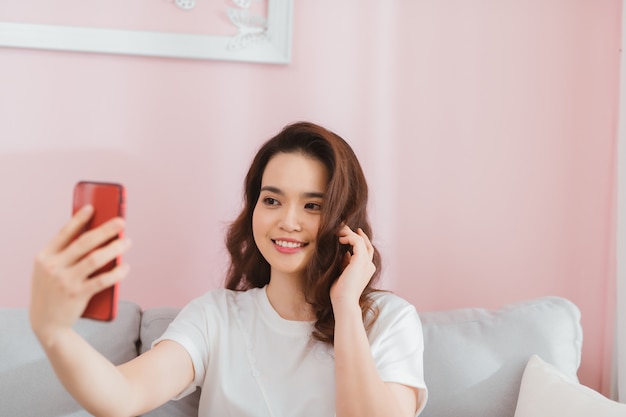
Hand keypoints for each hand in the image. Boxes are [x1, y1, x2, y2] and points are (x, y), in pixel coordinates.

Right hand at [30, 205, 130, 344]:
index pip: (64, 233)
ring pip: (95, 259)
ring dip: (114, 248)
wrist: (46, 324)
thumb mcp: (49, 271)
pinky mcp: (77, 295)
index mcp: (44, 257)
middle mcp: (53, 267)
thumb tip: (96, 234)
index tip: (93, 208)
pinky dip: (116, 272)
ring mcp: (64, 281)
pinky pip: (102, 280)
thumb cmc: (53, 291)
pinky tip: (125, 266)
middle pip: (84, 242)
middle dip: (105, 230)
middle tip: (121, 222)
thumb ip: (65, 254)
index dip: (79, 219)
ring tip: (127, 242)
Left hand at [330, 225, 375, 307]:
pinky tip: (341, 239)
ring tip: (339, 231)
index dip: (359, 240)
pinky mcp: (361, 260)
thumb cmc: (340, 293)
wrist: (344, 302)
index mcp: (366, 269)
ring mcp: (366, 263)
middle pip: (366, 243)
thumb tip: (346, 253)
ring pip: (361, 240)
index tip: (348, 233)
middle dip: (355, 234)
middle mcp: (369, 265)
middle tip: (344, 227)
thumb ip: (346, 264)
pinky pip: (357, 242)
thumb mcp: (343, 274)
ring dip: (350, 233)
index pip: (366, 250)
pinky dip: (349, 237)